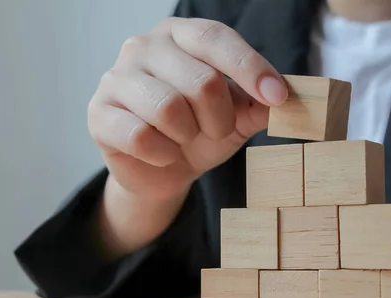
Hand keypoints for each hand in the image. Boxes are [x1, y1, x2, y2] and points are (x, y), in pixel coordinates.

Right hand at [88, 17, 286, 202]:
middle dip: (219, 118)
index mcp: (180, 34)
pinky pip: (140, 136)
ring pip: (168, 109)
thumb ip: (260, 103)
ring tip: (185, 140)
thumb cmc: (199, 132)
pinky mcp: (99, 113)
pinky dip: (162, 154)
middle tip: (216, 131)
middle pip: (200, 80)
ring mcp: (116, 78)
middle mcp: (143, 46)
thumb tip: (291, 97)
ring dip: (189, 136)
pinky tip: (162, 154)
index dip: (251, 68)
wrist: (162, 170)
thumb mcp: (236, 117)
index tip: (279, 98)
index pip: (216, 38)